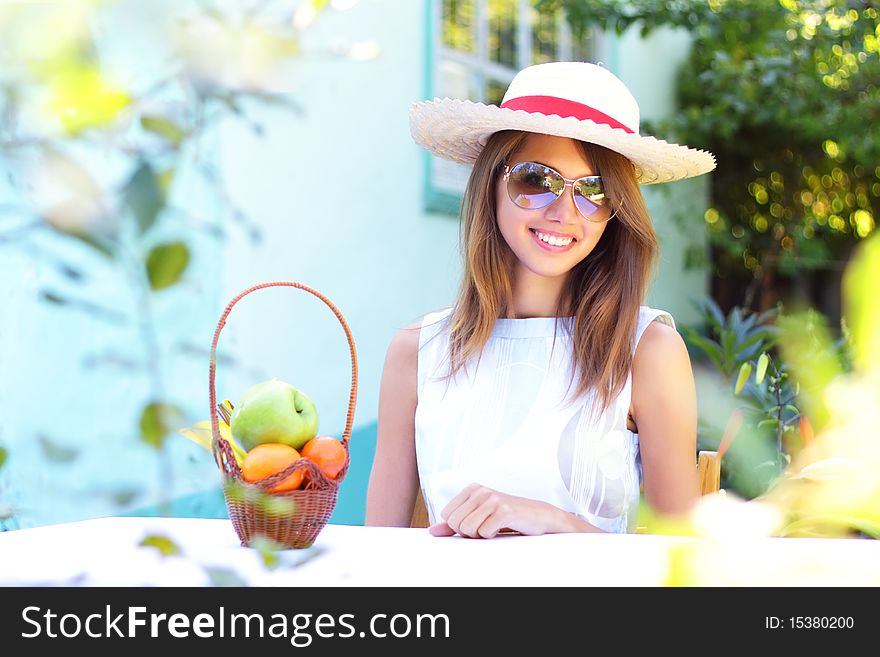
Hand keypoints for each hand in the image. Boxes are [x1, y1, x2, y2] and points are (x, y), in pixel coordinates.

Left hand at [428, 483, 565, 538]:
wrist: (537, 516)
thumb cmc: (506, 517)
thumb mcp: (477, 517)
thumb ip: (453, 523)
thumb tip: (432, 531)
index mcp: (472, 489)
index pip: (447, 516)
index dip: (460, 526)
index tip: (477, 522)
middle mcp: (481, 491)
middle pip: (455, 523)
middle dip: (469, 532)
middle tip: (486, 527)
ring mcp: (493, 499)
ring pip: (468, 529)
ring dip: (480, 535)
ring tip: (494, 527)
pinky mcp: (504, 510)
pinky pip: (484, 532)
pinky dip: (492, 535)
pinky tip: (503, 527)